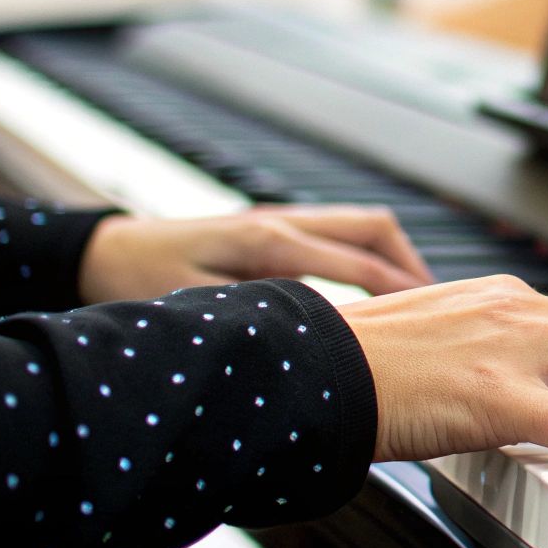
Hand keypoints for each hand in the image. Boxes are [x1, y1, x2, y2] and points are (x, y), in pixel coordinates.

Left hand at [79, 205, 433, 304]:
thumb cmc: (138, 280)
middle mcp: (284, 220)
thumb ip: (258, 313)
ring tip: (419, 296)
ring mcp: (282, 219)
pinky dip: (370, 253)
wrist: (106, 251)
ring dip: (396, 254)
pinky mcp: (276, 227)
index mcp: (268, 241)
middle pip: (373, 228)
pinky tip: (375, 286)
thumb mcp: (195, 305)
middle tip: (441, 305)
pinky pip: (341, 231)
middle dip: (413, 263)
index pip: (356, 263)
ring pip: (362, 223)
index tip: (435, 317)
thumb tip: (319, 328)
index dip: (401, 290)